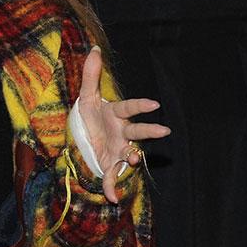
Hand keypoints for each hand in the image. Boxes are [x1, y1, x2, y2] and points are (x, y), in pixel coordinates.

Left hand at [76, 46, 170, 203]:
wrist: (82, 136)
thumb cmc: (89, 115)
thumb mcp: (86, 96)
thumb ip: (91, 74)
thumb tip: (94, 48)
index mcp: (116, 115)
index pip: (129, 108)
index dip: (141, 106)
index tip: (154, 104)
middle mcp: (122, 133)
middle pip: (137, 131)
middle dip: (149, 132)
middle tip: (164, 132)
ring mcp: (117, 149)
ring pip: (129, 154)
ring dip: (132, 158)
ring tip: (133, 161)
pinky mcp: (109, 164)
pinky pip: (112, 177)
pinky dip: (112, 187)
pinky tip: (112, 197)